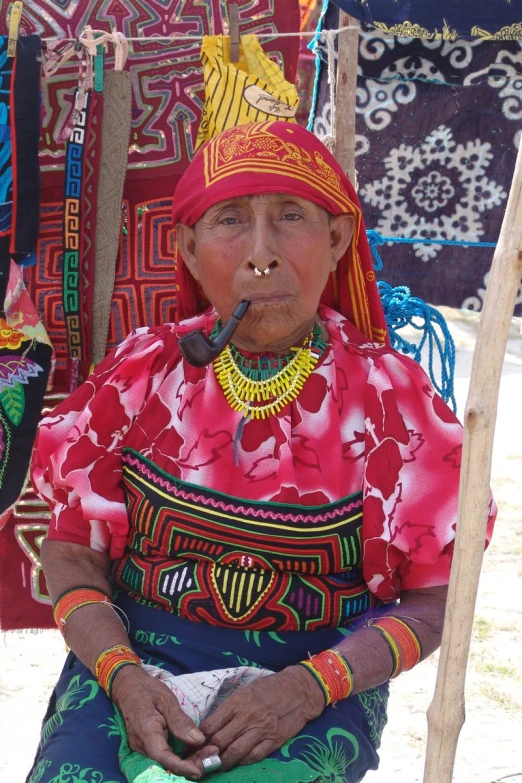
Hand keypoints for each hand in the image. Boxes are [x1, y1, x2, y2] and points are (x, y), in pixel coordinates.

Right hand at [111, 665, 218, 779]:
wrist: (128, 686)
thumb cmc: (147, 689)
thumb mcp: (166, 699)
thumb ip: (180, 721)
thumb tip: (199, 740)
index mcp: (146, 732)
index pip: (164, 758)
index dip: (182, 767)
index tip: (200, 771)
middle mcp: (141, 745)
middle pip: (167, 763)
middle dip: (191, 764)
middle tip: (213, 754)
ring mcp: (141, 748)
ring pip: (166, 762)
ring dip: (187, 761)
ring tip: (208, 752)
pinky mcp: (145, 746)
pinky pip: (163, 756)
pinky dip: (179, 756)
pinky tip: (194, 751)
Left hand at [190, 665, 324, 771]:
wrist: (298, 690)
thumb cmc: (269, 688)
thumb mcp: (245, 691)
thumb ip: (229, 708)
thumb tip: (210, 726)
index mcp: (237, 702)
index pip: (211, 725)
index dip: (198, 739)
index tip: (191, 747)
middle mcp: (247, 717)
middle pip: (220, 741)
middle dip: (206, 755)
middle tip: (197, 763)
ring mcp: (261, 730)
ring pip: (234, 753)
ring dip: (222, 763)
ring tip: (214, 767)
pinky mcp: (273, 741)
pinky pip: (253, 756)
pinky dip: (242, 762)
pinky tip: (236, 763)